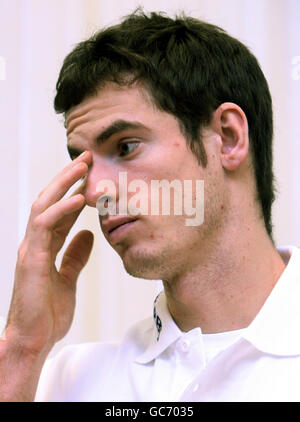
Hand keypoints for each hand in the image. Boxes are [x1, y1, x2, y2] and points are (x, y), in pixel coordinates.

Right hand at [4, 150, 93, 356]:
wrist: (33, 339)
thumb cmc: (47, 312)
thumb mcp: (68, 278)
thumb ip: (75, 255)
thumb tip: (88, 234)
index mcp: (44, 246)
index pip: (59, 211)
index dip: (74, 192)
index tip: (91, 176)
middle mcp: (35, 242)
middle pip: (49, 201)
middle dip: (68, 178)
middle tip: (87, 159)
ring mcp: (31, 248)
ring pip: (43, 205)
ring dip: (62, 184)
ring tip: (82, 167)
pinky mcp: (31, 258)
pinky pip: (44, 226)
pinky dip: (61, 210)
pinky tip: (78, 198)